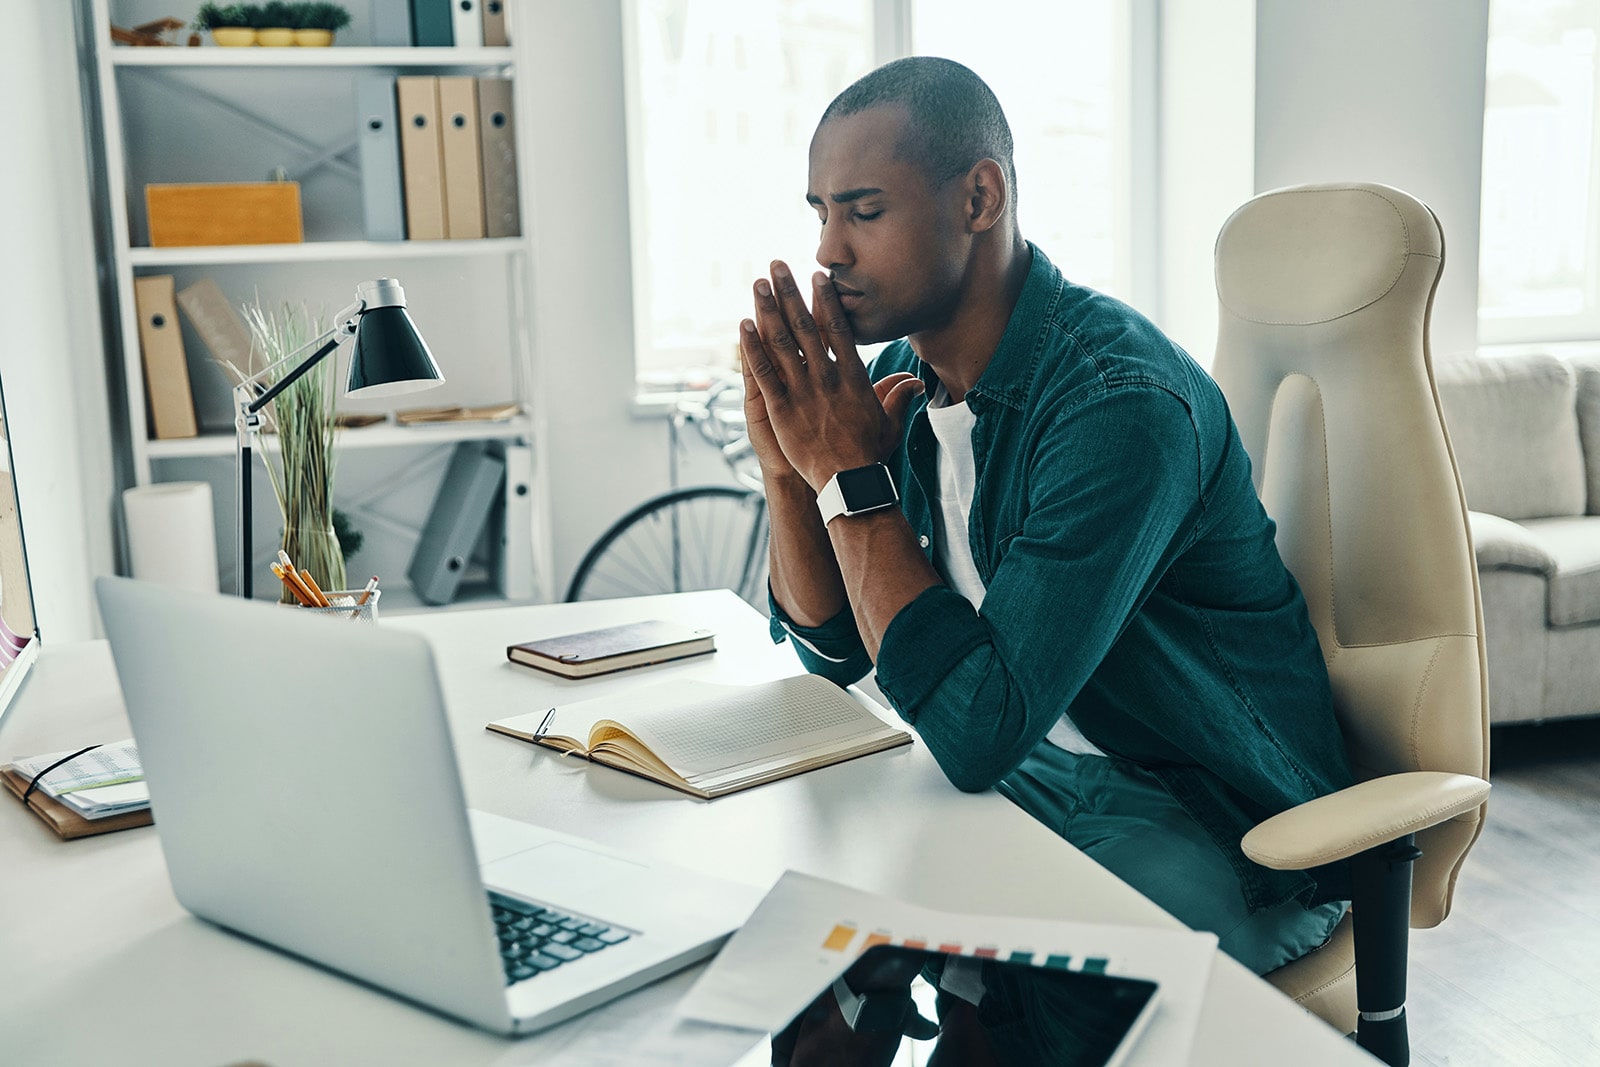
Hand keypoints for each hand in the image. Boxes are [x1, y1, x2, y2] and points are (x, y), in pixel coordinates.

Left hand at [740, 261, 923, 490]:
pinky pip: (764, 373)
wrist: (848, 482)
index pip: (838, 329)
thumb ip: (899, 397)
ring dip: (768, 310)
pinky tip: (743, 326)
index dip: (826, 300)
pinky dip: (752, 348)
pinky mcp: (780, 409)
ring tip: (757, 284)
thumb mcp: (890, 423)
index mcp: (852, 376)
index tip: (818, 276)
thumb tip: (917, 384)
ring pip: (782, 343)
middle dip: (790, 292)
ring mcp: (801, 391)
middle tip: (776, 265)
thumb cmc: (869, 455)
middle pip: (805, 326)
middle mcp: (826, 377)